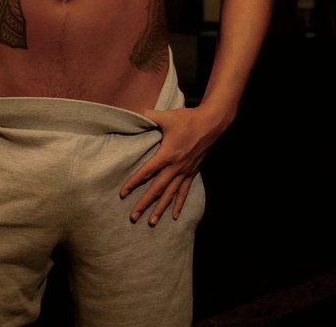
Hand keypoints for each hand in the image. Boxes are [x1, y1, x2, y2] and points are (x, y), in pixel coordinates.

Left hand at [119, 106, 221, 223]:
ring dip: (160, 208)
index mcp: (167, 155)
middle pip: (157, 189)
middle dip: (144, 203)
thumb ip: (149, 115)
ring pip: (170, 194)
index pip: (147, 172)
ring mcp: (185, 171)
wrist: (212, 123)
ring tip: (151, 222)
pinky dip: (179, 204)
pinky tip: (174, 215)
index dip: (134, 183)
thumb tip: (134, 113)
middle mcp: (176, 167)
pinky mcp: (192, 172)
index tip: (123, 193)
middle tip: (133, 217)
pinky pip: (184, 191)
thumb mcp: (167, 116)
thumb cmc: (188, 119)